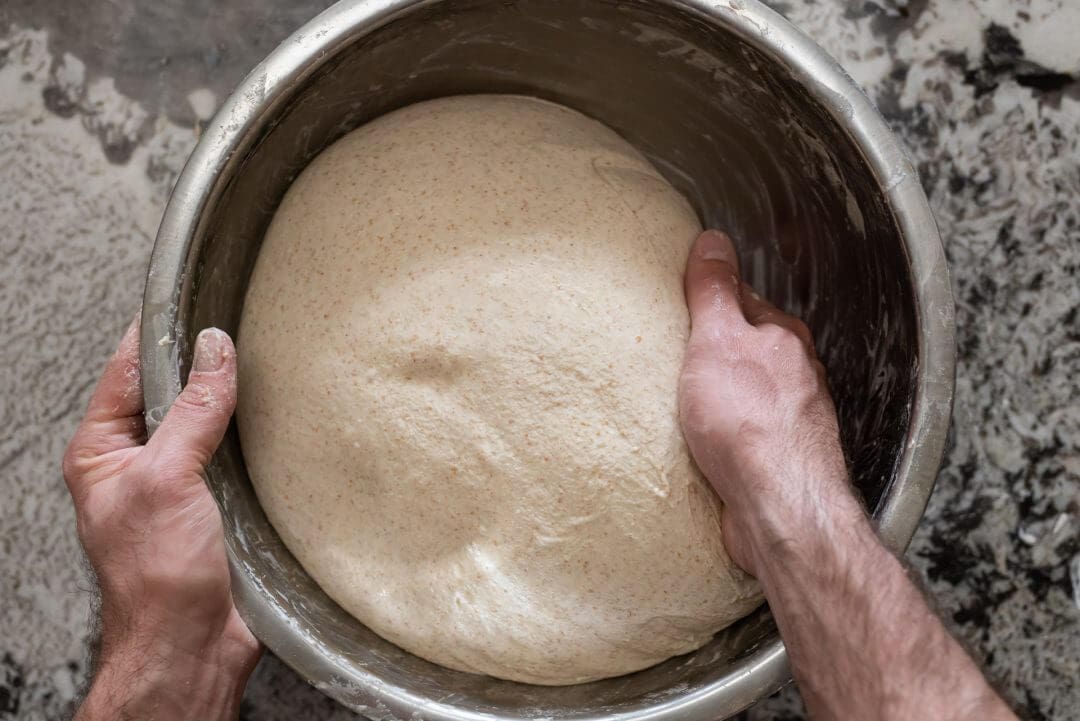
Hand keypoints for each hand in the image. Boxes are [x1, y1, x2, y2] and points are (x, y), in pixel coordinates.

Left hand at [63, 317, 259, 720]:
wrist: (192, 648)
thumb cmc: (156, 580)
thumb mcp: (166, 480)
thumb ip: (192, 412)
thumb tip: (214, 352)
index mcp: (103, 452)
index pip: (129, 371)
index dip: (158, 332)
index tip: (192, 297)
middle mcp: (140, 463)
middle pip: (172, 391)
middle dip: (204, 362)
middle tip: (239, 325)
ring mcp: (182, 482)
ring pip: (210, 420)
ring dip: (235, 399)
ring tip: (264, 362)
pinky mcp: (221, 503)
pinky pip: (239, 453)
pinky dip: (258, 433)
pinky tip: (280, 417)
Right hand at [678, 230, 854, 574]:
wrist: (778, 507)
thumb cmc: (751, 424)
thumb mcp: (718, 340)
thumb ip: (714, 291)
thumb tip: (712, 242)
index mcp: (783, 338)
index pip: (742, 300)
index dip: (707, 299)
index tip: (678, 301)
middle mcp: (794, 376)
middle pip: (744, 349)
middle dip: (710, 351)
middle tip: (668, 352)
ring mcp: (787, 420)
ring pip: (744, 395)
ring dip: (715, 396)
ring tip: (677, 400)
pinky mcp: (774, 460)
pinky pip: (741, 435)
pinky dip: (720, 434)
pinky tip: (698, 443)